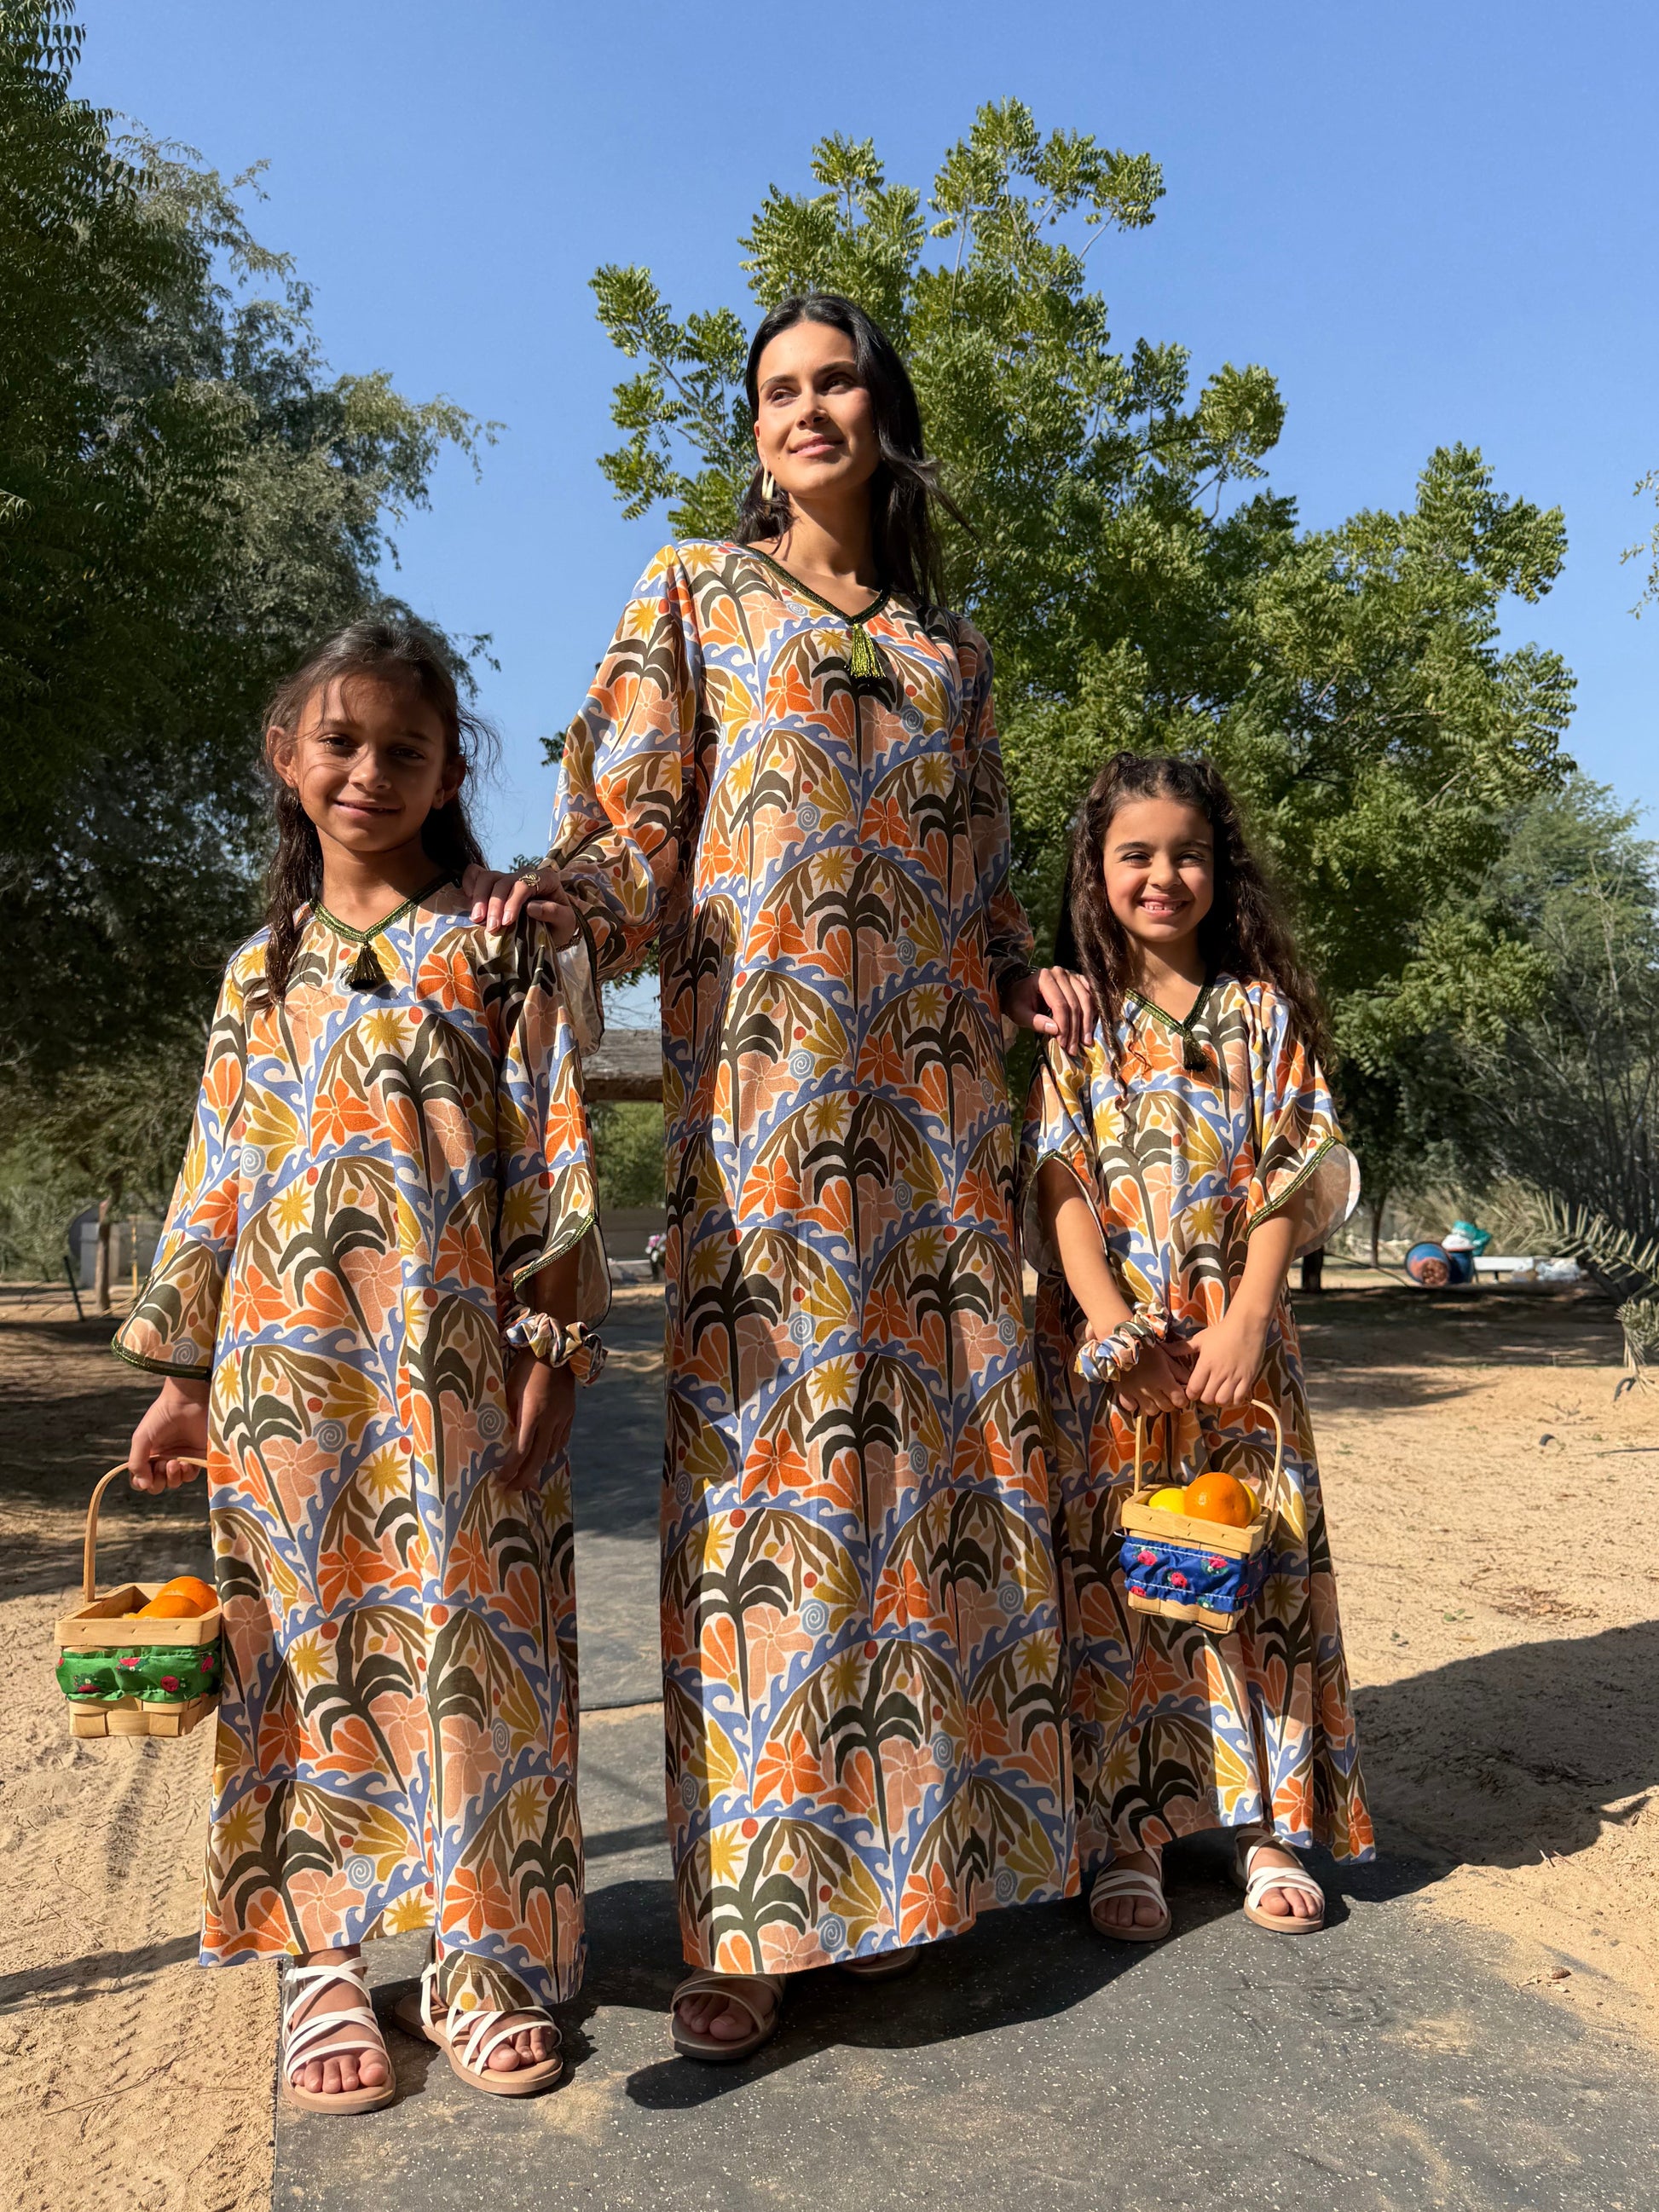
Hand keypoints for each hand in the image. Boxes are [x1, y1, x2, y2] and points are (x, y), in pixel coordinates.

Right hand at [128, 1378, 209, 1493]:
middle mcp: (163, 1459)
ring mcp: (181, 1459)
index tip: (145, 1477)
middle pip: (157, 1485)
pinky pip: (190, 1476)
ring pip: (174, 1483)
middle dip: (158, 1481)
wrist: (187, 1402)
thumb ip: (137, 1462)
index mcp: (148, 1455)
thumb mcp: (141, 1438)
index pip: (140, 1479)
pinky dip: (186, 1473)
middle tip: (163, 1465)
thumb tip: (143, 1485)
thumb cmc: (161, 1417)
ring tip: (174, 1462)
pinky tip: (185, 1463)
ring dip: (172, 1478)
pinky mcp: (197, 1457)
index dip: (142, 1483)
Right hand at [459, 861, 579, 946]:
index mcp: (546, 879)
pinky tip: (467, 898)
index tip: (506, 922)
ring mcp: (509, 877)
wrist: (554, 927)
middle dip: (494, 904)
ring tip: (477, 919)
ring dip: (479, 897)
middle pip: (503, 881)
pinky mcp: (496, 884)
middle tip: (491, 927)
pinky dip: (469, 882)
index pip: (525, 884)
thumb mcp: (566, 922)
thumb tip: (531, 908)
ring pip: (488, 877)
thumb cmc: (561, 925)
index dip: (512, 901)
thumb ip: (553, 913)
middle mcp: (526, 874)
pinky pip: (477, 873)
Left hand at [497, 1352, 575, 1491]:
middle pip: (538, 1457)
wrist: (554, 1349)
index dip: (511, 1468)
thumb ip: (510, 1414)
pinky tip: (543, 1459)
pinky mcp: (570, 1414)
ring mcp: (563, 1417)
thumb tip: (503, 1437)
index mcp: (533, 1412)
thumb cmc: (525, 1367)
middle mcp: (551, 1418)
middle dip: (524, 1477)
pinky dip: (551, 1453)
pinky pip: (561, 1440)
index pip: (522, 1449)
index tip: (500, 1480)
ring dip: (537, 1468)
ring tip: (525, 1480)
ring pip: (551, 1452)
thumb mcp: (511, 1389)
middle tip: (512, 1489)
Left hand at [1003, 967, 1093, 1056]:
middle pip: (1074, 1003)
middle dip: (1075, 1029)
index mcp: (1044, 978)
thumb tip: (1055, 1030)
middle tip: (1073, 1048)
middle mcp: (1060, 973)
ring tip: (1085, 1041)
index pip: (1060, 1004)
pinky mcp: (1078, 980)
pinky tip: (1090, 1027)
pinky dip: (1092, 1012)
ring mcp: (1071, 975)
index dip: (1064, 1025)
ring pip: (1086, 1000)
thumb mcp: (1019, 1013)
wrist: (1020, 990)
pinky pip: (1090, 996)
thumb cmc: (1018, 1002)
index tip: (1063, 1043)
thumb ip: (1035, 1021)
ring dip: (1087, 1023)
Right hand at [1113, 1338, 1193, 1416]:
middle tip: (1166, 1393)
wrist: (1120, 1342)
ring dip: (1154, 1405)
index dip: (1182, 1399)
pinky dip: (1135, 1404)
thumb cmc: (1146, 1347)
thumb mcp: (1165, 1356)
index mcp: (1163, 1378)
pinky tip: (1137, 1396)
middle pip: (1166, 1408)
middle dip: (1169, 1402)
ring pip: (1150, 1411)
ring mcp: (1135, 1393)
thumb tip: (1192, 1382)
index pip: (1179, 1400)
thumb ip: (1179, 1371)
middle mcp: (1150, 1389)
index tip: (1179, 1393)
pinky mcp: (1122, 1393)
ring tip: (1152, 1396)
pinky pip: (1131, 1407)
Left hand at [1182, 1309, 1268, 1409]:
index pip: (1194, 1389)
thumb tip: (1163, 1349)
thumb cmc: (1222, 1332)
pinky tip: (1232, 1392)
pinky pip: (1239, 1398)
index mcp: (1205, 1364)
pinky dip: (1234, 1399)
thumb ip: (1181, 1347)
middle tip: (1206, 1391)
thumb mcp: (1200, 1339)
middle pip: (1207, 1398)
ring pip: (1223, 1401)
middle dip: (1204, 1397)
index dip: (1191, 1393)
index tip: (1193, 1390)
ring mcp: (1235, 1377)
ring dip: (1219, 1399)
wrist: (1247, 1325)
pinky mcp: (1248, 1378)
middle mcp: (1219, 1373)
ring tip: (1219, 1392)